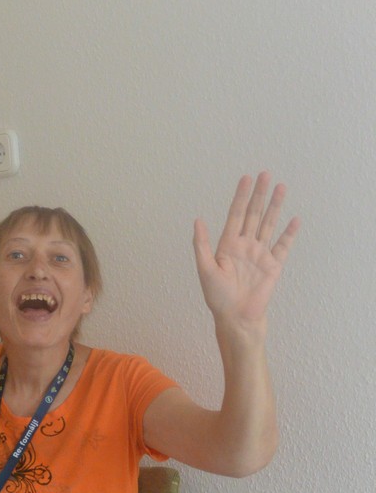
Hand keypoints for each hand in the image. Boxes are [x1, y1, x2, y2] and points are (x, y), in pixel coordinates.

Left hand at [193, 172, 299, 329]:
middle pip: (253, 215)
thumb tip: (197, 220)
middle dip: (259, 195)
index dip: (241, 197)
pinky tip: (294, 220)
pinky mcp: (273, 265)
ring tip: (281, 187)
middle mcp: (245, 246)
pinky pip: (283, 246)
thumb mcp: (205, 269)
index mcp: (227, 245)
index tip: (246, 179)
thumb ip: (202, 245)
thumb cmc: (218, 297)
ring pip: (268, 224)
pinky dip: (289, 233)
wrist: (236, 318)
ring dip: (275, 206)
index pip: (236, 215)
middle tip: (265, 174)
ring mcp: (260, 254)